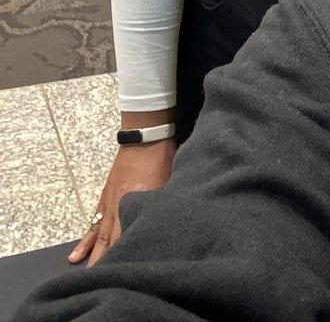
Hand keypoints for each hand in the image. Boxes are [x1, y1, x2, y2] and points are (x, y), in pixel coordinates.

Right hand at [69, 140, 175, 265]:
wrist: (145, 135)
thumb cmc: (161, 156)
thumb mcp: (168, 181)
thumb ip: (163, 203)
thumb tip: (166, 220)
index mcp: (136, 201)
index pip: (130, 233)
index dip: (127, 251)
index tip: (124, 267)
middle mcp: (120, 205)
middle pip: (112, 238)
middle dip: (106, 260)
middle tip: (101, 279)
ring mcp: (110, 201)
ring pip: (100, 233)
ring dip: (94, 254)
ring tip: (86, 274)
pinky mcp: (106, 196)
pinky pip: (94, 221)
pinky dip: (87, 237)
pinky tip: (78, 252)